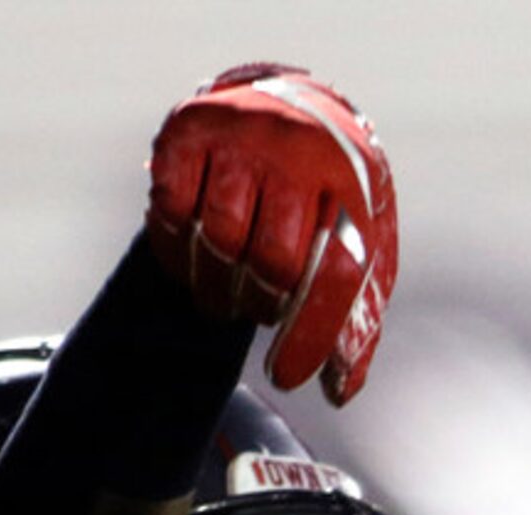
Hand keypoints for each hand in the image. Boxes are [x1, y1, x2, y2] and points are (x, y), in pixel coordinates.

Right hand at [147, 63, 397, 402]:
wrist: (289, 106)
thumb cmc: (327, 197)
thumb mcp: (359, 245)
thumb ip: (355, 317)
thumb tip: (340, 392)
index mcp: (352, 184)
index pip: (335, 274)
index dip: (310, 337)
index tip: (288, 379)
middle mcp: (299, 150)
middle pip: (274, 261)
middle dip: (260, 305)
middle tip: (257, 311)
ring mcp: (241, 134)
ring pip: (219, 239)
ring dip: (216, 286)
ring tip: (226, 292)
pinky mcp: (188, 130)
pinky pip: (171, 212)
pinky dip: (177, 249)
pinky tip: (193, 254)